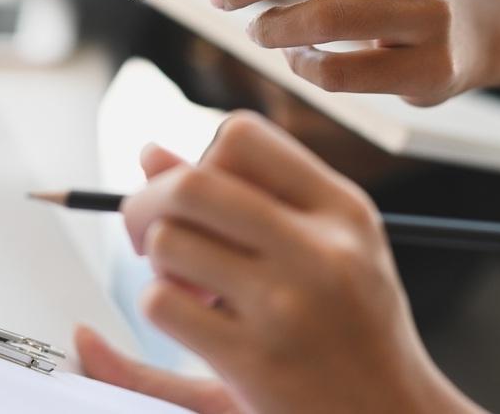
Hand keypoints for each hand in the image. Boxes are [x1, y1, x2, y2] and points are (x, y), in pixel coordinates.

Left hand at [82, 112, 481, 413]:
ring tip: (192, 288)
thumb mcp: (326, 250)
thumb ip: (245, 197)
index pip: (241, 136)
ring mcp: (287, 306)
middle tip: (148, 234)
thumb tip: (150, 154)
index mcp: (344, 210)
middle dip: (148, 202)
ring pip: (167, 242)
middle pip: (191, 184)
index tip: (202, 200)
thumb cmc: (351, 332)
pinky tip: (198, 325)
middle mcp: (321, 250)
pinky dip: (162, 309)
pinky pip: (162, 304)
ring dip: (159, 264)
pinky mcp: (254, 361)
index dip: (202, 160)